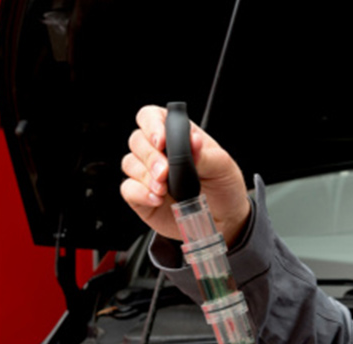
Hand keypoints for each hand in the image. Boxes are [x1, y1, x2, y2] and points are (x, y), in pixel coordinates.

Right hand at [120, 105, 250, 245]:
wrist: (224, 218)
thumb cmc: (222, 186)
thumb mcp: (223, 167)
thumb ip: (206, 154)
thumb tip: (193, 142)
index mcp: (178, 135)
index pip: (152, 117)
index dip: (152, 125)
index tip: (162, 141)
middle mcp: (160, 152)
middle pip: (137, 140)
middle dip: (150, 156)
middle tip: (166, 172)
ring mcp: (148, 173)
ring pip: (129, 163)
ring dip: (145, 176)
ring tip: (165, 189)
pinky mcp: (142, 195)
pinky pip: (128, 189)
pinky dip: (141, 193)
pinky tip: (158, 199)